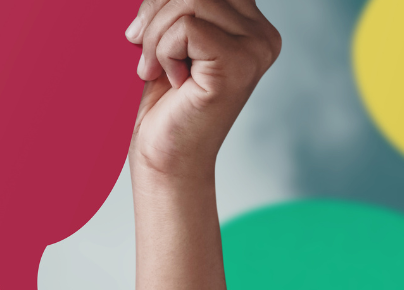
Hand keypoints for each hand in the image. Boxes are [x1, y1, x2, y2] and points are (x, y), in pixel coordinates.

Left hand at [125, 0, 280, 180]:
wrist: (165, 160)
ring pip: (190, 1)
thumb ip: (175, 9)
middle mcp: (262, 35)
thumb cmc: (164, 106)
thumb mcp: (169, 41)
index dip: (166, 2)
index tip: (145, 33)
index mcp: (250, 25)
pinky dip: (163, 52)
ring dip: (155, 36)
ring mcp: (255, 50)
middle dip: (156, 11)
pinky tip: (171, 80)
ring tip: (152, 68)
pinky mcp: (238, 65)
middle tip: (141, 49)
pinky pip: (186, 27)